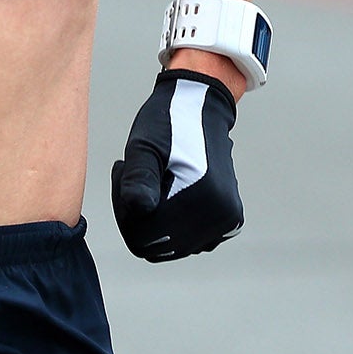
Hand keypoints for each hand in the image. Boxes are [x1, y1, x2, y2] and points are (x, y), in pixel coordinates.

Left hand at [111, 68, 243, 261]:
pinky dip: (174, 222)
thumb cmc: (168, 122)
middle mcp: (220, 217)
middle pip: (157, 247)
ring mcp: (227, 223)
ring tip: (155, 180)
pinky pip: (188, 240)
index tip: (124, 176)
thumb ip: (140, 177)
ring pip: (172, 246)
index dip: (125, 214)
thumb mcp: (144, 145)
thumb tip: (138, 209)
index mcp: (201, 198)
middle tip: (136, 176)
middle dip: (139, 217)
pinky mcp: (228, 222)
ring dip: (156, 219)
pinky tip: (171, 190)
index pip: (143, 240)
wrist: (202, 106)